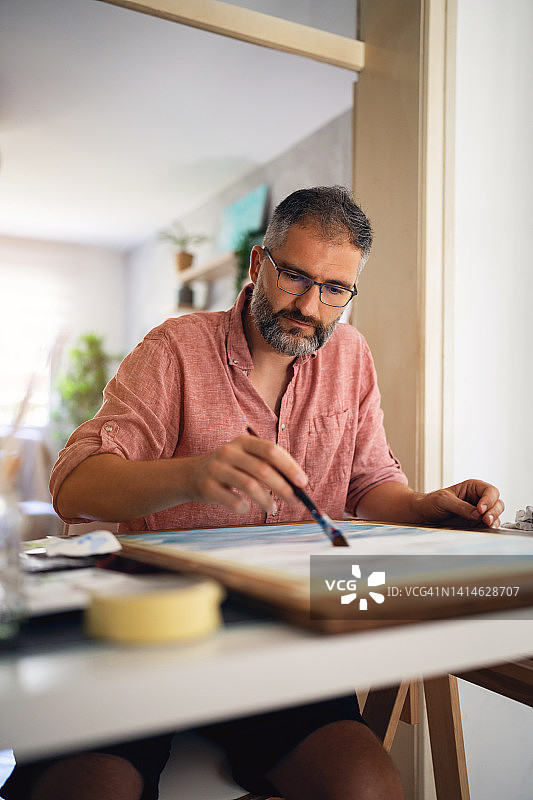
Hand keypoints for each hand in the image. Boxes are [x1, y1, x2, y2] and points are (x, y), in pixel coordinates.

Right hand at [185, 434, 307, 513]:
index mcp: (243, 442)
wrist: (191, 474)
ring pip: (250, 486)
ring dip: (266, 501)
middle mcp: (229, 451)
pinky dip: (244, 507)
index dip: (290, 467)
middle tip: (294, 501)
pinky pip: (233, 501)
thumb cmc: (229, 469)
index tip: (302, 483)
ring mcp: (216, 468)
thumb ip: (269, 467)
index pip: (272, 450)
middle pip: (263, 469)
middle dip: (283, 488)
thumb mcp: (245, 459)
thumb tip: (298, 485)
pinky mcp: (207, 486)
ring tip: (273, 508)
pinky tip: (246, 507)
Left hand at [417, 479, 503, 528]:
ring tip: (486, 525)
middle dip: (494, 511)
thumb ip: (460, 506)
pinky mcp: (476, 523)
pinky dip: (490, 527)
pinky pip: (489, 525)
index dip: (489, 500)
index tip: (481, 509)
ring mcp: (479, 511)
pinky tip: (485, 529)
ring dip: (494, 520)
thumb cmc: (432, 502)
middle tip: (486, 519)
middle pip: (497, 502)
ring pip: (496, 514)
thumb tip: (477, 514)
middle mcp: (478, 498)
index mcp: (472, 487)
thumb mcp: (444, 500)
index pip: (490, 491)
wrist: (425, 514)